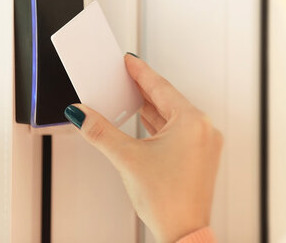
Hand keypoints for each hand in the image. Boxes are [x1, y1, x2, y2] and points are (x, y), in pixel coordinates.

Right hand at [64, 53, 222, 242]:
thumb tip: (81, 114)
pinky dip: (159, 124)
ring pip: (172, 115)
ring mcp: (203, 143)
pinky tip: (145, 121)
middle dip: (144, 88)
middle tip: (126, 75)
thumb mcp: (127, 159)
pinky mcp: (199, 155)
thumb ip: (100, 132)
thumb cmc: (169, 201)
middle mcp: (203, 129)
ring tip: (131, 95)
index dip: (140, 72)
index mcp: (192, 122)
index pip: (161, 87)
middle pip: (167, 99)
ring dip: (150, 107)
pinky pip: (177, 130)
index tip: (129, 60)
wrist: (184, 233)